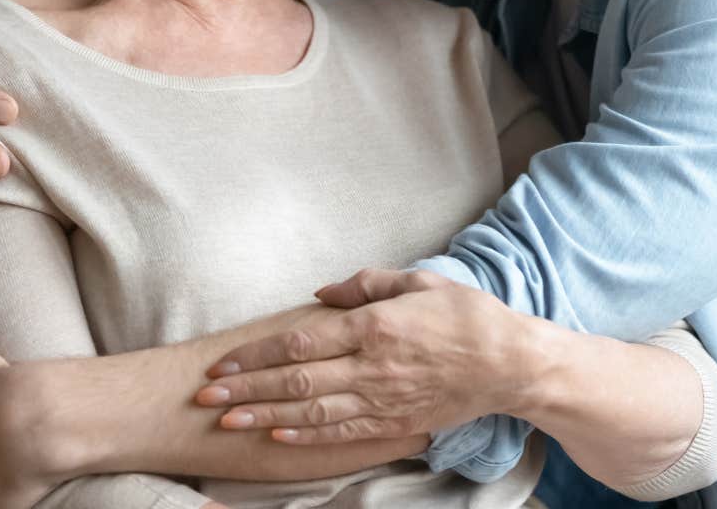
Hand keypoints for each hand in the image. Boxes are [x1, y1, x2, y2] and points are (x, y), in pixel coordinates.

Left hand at [193, 269, 535, 444]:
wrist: (511, 364)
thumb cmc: (467, 315)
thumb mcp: (419, 281)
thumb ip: (367, 283)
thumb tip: (321, 293)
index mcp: (374, 326)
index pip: (300, 343)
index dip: (255, 354)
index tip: (222, 363)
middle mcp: (372, 366)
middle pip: (295, 381)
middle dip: (245, 390)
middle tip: (205, 398)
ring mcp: (382, 399)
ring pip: (311, 411)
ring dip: (265, 416)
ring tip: (227, 421)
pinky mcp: (395, 422)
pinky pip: (342, 432)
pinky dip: (306, 436)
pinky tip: (277, 435)